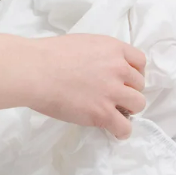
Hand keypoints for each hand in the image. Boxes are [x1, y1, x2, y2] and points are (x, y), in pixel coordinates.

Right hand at [29, 34, 146, 138]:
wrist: (36, 71)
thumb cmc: (48, 55)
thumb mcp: (82, 43)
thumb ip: (97, 55)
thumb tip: (96, 68)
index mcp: (112, 48)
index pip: (140, 61)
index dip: (133, 73)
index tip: (124, 80)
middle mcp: (118, 69)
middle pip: (139, 84)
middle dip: (128, 91)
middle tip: (113, 97)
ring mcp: (112, 92)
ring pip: (138, 104)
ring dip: (128, 109)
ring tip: (114, 113)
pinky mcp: (103, 113)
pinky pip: (125, 127)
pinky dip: (122, 131)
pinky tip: (115, 131)